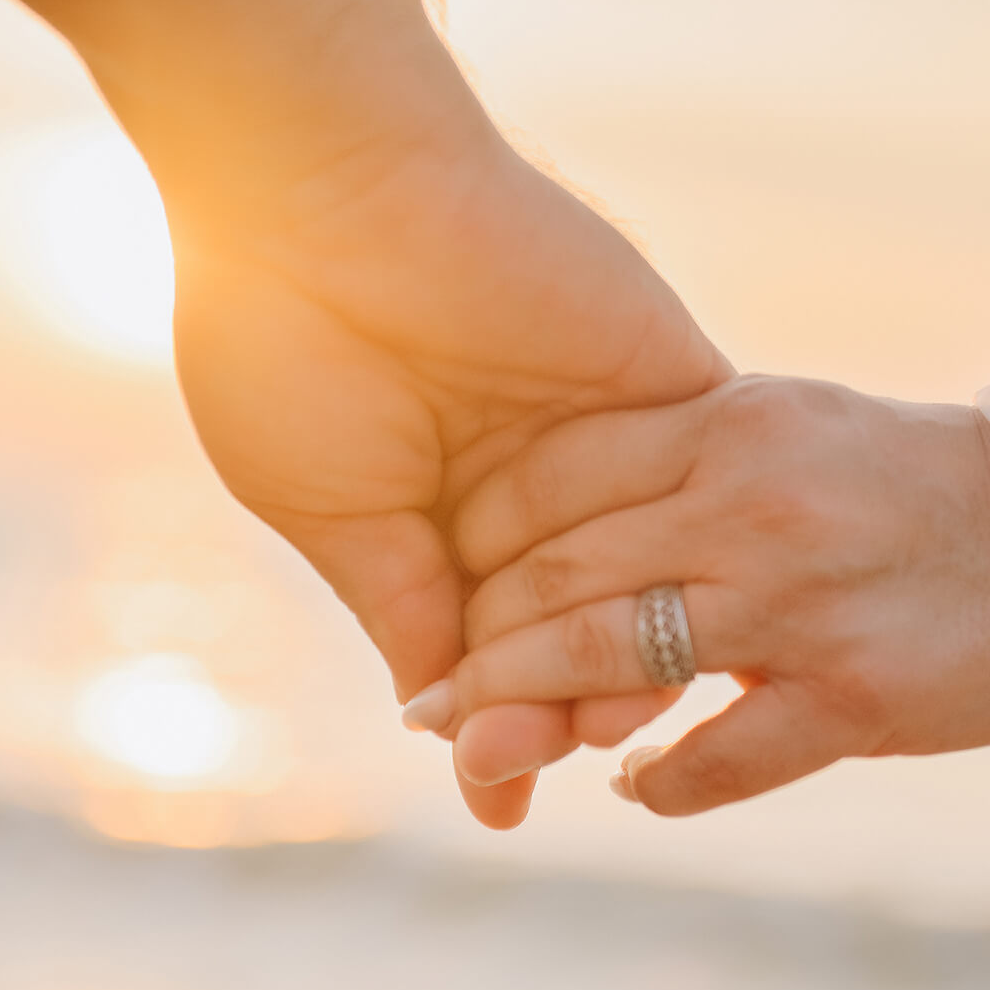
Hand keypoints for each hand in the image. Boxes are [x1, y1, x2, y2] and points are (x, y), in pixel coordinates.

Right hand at [3, 0, 731, 827]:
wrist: (321, 199)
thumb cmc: (288, 354)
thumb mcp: (334, 516)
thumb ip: (406, 619)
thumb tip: (440, 730)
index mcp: (443, 512)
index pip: (498, 639)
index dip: (499, 715)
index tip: (495, 790)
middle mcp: (531, 485)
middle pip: (580, 625)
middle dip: (560, 703)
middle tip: (537, 770)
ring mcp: (603, 436)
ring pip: (648, 577)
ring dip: (628, 659)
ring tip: (604, 728)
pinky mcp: (665, 383)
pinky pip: (701, 492)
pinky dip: (689, 570)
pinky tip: (676, 641)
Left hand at [437, 376, 989, 813]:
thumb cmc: (917, 481)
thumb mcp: (790, 425)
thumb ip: (678, 458)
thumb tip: (550, 515)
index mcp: (727, 424)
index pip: (546, 479)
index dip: (474, 545)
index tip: (444, 594)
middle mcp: (751, 502)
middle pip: (555, 576)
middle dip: (476, 649)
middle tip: (429, 703)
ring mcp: (800, 601)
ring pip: (607, 663)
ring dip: (527, 717)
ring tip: (489, 752)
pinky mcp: (857, 696)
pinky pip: (713, 760)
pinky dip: (658, 782)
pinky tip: (637, 787)